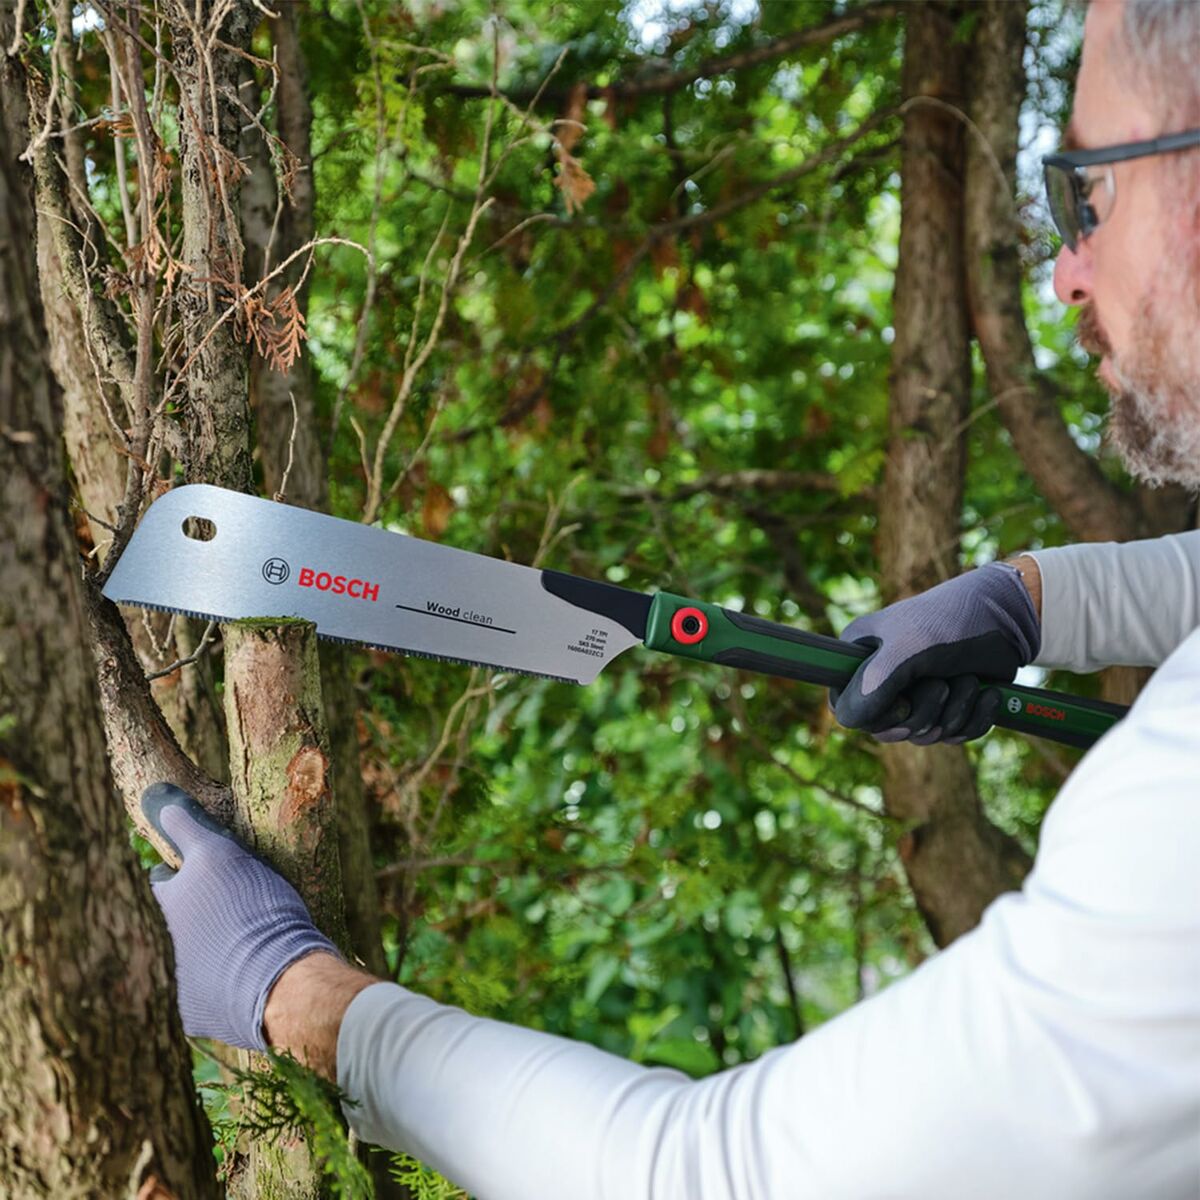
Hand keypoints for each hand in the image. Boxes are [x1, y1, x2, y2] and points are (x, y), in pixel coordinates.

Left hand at [142, 781, 341, 1050]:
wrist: (280, 979)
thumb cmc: (261, 910)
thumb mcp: (227, 856)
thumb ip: (192, 831)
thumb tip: (161, 804)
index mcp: (176, 899)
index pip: (163, 878)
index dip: (176, 872)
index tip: (191, 870)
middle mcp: (172, 936)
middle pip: (178, 918)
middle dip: (195, 912)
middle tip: (228, 906)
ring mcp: (182, 975)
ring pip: (195, 955)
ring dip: (215, 948)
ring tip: (252, 944)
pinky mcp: (193, 1008)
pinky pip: (207, 991)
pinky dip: (224, 984)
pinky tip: (252, 978)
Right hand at [830, 562, 1039, 743]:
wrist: (1009, 617)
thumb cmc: (950, 621)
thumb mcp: (907, 648)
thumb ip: (872, 684)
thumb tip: (849, 721)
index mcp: (860, 657)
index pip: (844, 706)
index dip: (870, 717)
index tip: (900, 706)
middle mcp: (883, 678)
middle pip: (887, 729)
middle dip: (923, 714)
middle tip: (942, 684)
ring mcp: (916, 694)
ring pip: (923, 734)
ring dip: (954, 712)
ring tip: (968, 679)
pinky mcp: (947, 706)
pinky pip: (953, 735)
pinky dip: (974, 718)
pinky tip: (986, 692)